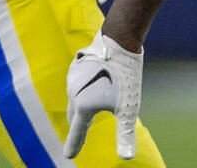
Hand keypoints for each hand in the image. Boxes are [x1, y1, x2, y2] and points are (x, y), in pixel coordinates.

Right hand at [63, 30, 143, 159]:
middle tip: (79, 139)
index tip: (68, 155)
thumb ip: (125, 135)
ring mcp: (72, 78)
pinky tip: (90, 88)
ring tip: (87, 114)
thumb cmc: (125, 76)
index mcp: (83, 107)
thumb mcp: (128, 108)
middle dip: (77, 128)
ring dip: (80, 108)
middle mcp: (73, 93)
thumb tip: (127, 158)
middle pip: (75, 116)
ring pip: (75, 99)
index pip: (77, 132)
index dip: (74, 145)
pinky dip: (81, 91)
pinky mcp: (76, 66)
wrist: (119, 40)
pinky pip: (77, 84)